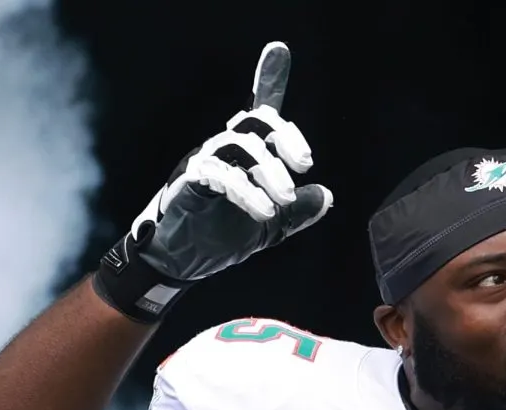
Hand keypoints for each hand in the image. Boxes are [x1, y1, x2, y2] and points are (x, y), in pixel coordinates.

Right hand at [92, 41, 331, 319]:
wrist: (179, 264)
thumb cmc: (218, 240)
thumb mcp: (269, 228)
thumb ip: (296, 213)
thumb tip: (326, 196)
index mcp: (244, 155)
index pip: (259, 112)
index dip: (268, 78)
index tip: (278, 49)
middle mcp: (224, 150)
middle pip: (254, 120)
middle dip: (284, 136)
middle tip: (305, 165)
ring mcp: (204, 162)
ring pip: (238, 144)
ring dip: (268, 169)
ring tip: (283, 199)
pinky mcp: (189, 182)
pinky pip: (218, 173)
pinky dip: (245, 190)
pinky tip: (263, 211)